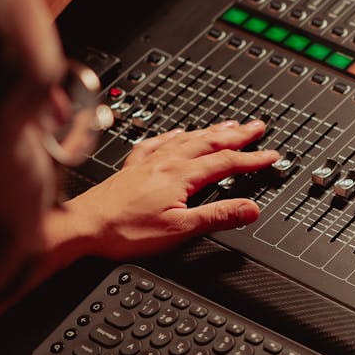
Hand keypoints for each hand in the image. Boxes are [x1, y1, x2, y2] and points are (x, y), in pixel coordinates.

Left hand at [62, 120, 279, 258]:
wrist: (83, 226)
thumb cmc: (124, 230)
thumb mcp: (179, 229)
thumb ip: (217, 216)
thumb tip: (250, 209)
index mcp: (181, 175)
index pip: (226, 163)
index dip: (252, 159)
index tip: (271, 156)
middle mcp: (166, 162)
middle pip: (209, 142)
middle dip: (237, 135)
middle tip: (257, 127)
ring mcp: (148, 162)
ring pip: (187, 139)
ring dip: (211, 131)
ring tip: (228, 124)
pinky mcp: (132, 168)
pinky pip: (157, 143)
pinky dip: (173, 136)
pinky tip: (176, 133)